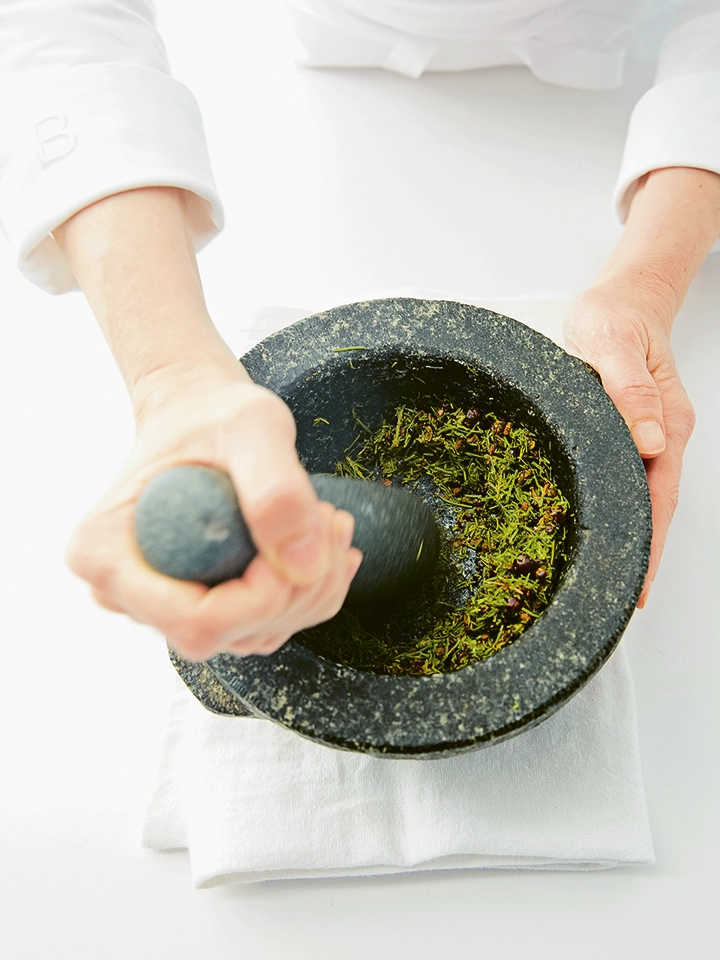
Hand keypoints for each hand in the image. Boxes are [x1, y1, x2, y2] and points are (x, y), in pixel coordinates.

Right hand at [66, 366, 361, 659]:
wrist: (202, 414)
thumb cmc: (213, 413)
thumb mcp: (251, 427)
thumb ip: (276, 489)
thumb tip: (304, 565)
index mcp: (107, 556)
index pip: (196, 621)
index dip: (263, 598)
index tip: (300, 537)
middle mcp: (127, 594)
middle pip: (229, 634)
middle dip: (299, 587)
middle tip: (327, 516)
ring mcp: (166, 605)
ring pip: (257, 634)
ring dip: (314, 587)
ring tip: (327, 518)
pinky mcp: (204, 604)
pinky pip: (269, 622)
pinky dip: (312, 588)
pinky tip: (327, 540)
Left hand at [564, 280, 694, 606]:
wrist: (626, 297)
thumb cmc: (617, 315)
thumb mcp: (614, 342)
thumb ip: (631, 389)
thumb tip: (650, 441)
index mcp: (665, 421)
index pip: (659, 495)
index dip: (648, 542)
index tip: (637, 583)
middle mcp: (662, 435)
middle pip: (655, 506)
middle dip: (641, 554)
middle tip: (620, 599)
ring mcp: (650, 436)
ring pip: (643, 496)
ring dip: (632, 536)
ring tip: (612, 578)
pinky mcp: (631, 431)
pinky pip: (628, 477)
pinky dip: (620, 507)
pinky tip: (602, 526)